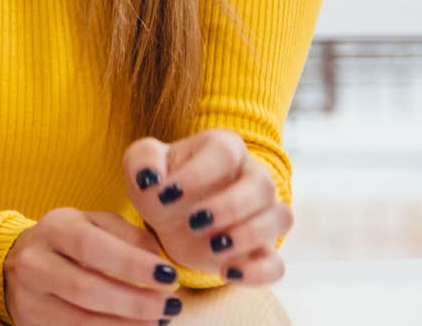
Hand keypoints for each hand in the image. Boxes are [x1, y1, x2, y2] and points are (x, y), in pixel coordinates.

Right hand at [2, 208, 185, 323]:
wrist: (18, 262)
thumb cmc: (69, 242)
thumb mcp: (95, 224)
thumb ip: (128, 235)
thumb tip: (158, 261)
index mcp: (54, 229)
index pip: (91, 245)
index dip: (131, 263)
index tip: (168, 276)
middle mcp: (34, 263)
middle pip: (85, 288)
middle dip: (134, 302)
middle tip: (170, 306)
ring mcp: (29, 298)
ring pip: (80, 321)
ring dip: (126, 325)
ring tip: (158, 321)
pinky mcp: (31, 323)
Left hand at [124, 129, 290, 284]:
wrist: (170, 216)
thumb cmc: (160, 182)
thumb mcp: (142, 164)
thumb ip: (142, 160)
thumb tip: (150, 179)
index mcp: (223, 148)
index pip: (225, 154)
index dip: (198, 174)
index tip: (167, 194)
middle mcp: (252, 177)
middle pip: (262, 185)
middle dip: (229, 206)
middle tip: (194, 222)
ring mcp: (262, 215)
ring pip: (280, 219)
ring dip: (250, 235)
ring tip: (214, 247)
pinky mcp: (261, 251)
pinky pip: (276, 263)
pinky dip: (259, 272)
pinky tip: (227, 273)